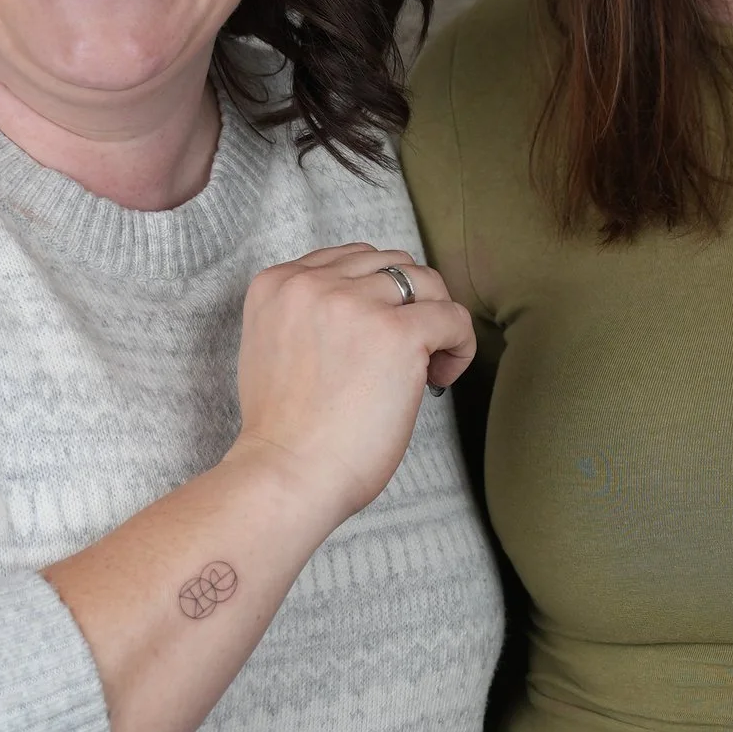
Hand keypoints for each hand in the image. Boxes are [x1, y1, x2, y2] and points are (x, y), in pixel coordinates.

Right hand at [231, 244, 475, 530]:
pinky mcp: (397, 334)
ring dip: (435, 319)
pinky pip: (453, 317)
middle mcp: (312, 282)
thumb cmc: (285, 432)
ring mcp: (355, 304)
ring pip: (425, 282)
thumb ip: (309, 315)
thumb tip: (370, 309)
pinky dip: (459, 346)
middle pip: (391, 263)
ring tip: (427, 366)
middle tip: (410, 352)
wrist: (286, 473)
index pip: (350, 258)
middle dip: (409, 302)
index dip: (377, 295)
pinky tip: (441, 378)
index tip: (379, 335)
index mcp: (277, 283)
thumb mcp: (274, 347)